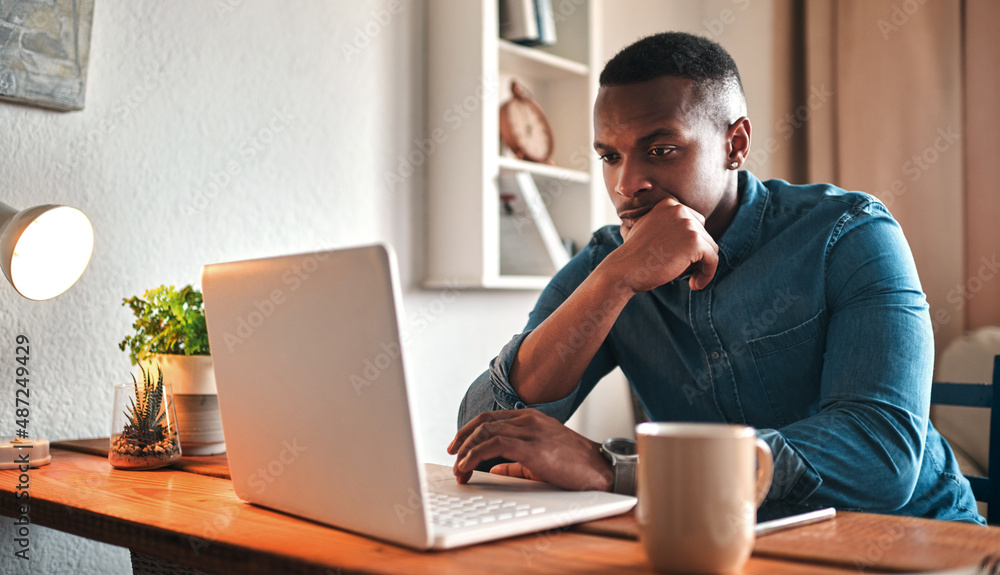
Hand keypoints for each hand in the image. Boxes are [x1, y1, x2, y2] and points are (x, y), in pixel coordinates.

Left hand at [447, 409, 613, 491]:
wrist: (601, 470)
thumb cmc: (575, 466)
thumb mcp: (540, 460)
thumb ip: (515, 462)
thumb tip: (492, 468)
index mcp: (531, 419)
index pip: (491, 418)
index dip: (469, 431)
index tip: (456, 446)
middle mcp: (529, 420)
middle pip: (483, 422)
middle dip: (462, 440)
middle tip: (451, 456)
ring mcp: (531, 431)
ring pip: (485, 432)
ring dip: (465, 451)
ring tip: (458, 469)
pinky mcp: (533, 447)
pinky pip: (495, 446)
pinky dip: (474, 456)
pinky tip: (466, 467)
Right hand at [610, 197, 718, 291]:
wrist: (624, 270)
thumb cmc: (633, 257)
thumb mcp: (648, 231)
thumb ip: (667, 226)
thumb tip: (686, 236)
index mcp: (668, 204)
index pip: (695, 224)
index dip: (691, 245)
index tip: (683, 261)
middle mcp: (679, 210)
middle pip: (704, 235)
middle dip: (697, 255)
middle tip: (684, 273)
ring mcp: (688, 224)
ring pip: (710, 248)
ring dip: (703, 266)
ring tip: (690, 280)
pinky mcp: (695, 242)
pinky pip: (713, 259)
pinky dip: (708, 274)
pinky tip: (695, 285)